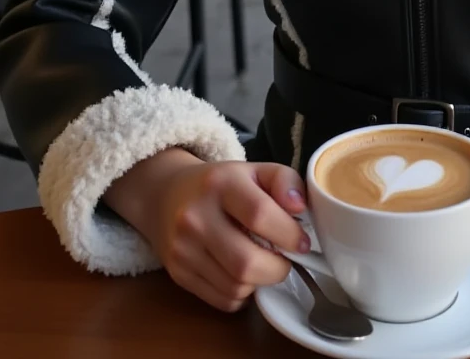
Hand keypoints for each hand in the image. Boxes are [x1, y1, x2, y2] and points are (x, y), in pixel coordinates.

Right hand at [110, 150, 308, 311]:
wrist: (166, 195)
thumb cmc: (221, 184)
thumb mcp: (254, 170)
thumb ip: (284, 180)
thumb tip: (300, 207)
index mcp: (221, 183)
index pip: (260, 214)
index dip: (289, 234)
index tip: (302, 242)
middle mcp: (196, 217)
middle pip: (246, 262)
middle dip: (277, 268)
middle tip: (286, 260)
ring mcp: (183, 249)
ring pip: (236, 286)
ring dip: (260, 282)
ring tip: (264, 263)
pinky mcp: (178, 273)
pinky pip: (222, 299)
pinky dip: (242, 293)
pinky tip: (244, 274)